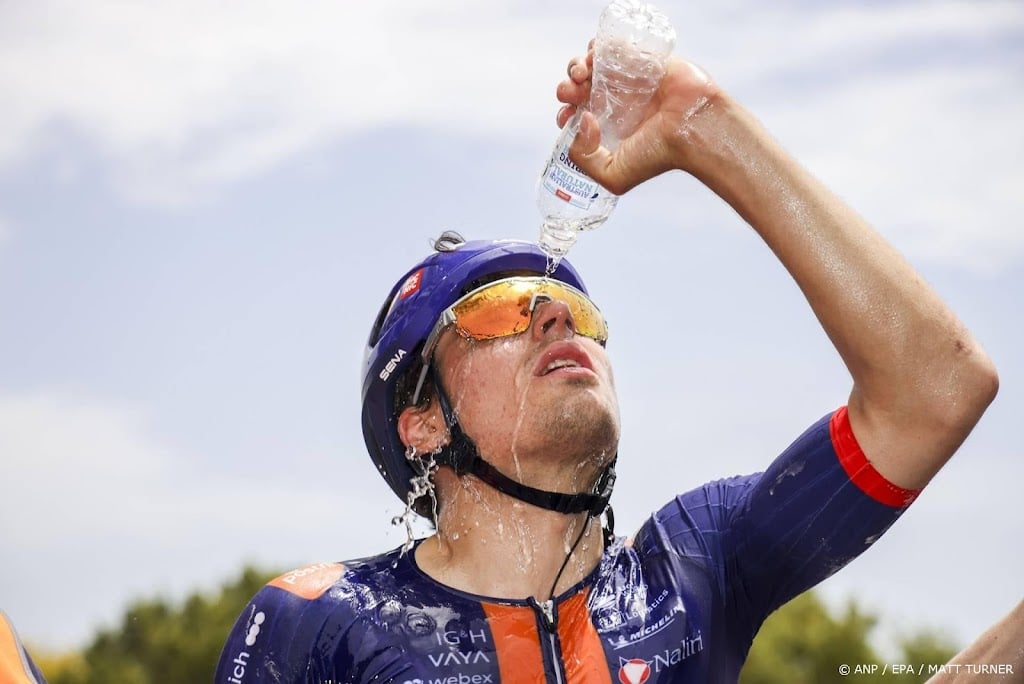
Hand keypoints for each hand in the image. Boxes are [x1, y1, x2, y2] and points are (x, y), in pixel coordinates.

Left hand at [555, 45, 719, 194]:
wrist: (692, 128)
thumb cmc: (659, 155)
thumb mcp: (612, 176)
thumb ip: (584, 158)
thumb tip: (582, 118)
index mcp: (607, 127)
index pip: (575, 115)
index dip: (565, 112)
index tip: (566, 115)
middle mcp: (616, 102)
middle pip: (578, 88)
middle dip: (567, 88)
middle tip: (571, 91)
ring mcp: (628, 80)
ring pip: (590, 64)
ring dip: (576, 66)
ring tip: (581, 74)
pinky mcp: (641, 59)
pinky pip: (611, 45)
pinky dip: (596, 46)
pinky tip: (593, 57)